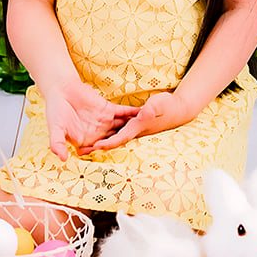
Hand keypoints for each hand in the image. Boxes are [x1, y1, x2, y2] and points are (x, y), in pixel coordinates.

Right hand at [41, 82, 139, 160]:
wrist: (60, 90)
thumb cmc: (55, 111)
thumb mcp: (55, 129)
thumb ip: (57, 143)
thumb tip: (62, 159)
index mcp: (87, 142)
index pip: (101, 151)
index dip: (111, 155)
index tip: (125, 164)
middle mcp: (98, 135)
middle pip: (116, 141)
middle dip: (129, 145)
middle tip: (146, 151)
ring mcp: (105, 122)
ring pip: (123, 128)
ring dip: (136, 129)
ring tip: (152, 132)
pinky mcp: (109, 109)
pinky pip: (124, 113)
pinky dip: (135, 114)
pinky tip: (147, 114)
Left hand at [76, 91, 191, 154]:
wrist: (177, 109)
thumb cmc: (169, 106)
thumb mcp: (161, 104)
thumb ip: (153, 109)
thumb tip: (145, 113)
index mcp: (137, 128)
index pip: (119, 138)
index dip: (107, 143)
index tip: (95, 147)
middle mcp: (132, 130)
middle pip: (111, 141)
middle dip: (96, 148)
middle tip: (79, 152)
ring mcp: (130, 127)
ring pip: (110, 135)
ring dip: (97, 141)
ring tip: (79, 147)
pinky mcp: (130, 121)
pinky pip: (114, 126)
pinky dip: (104, 130)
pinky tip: (92, 131)